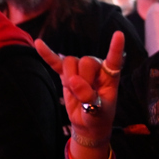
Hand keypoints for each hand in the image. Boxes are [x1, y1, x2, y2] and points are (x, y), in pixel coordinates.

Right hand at [33, 30, 123, 150]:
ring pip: (70, 62)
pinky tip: (38, 44)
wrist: (87, 123)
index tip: (119, 35)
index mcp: (110, 75)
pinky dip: (47, 54)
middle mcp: (96, 67)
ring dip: (69, 79)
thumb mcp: (97, 113)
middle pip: (85, 61)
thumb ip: (89, 98)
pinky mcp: (66, 73)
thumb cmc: (97, 117)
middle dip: (82, 81)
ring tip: (76, 94)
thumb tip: (74, 80)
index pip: (114, 60)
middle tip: (85, 98)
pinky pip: (55, 61)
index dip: (116, 48)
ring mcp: (80, 68)